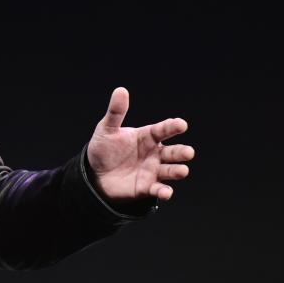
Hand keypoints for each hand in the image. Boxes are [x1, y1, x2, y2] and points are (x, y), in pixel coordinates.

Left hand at [87, 87, 194, 201]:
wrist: (94, 174)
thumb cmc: (104, 148)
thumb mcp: (106, 129)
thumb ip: (116, 112)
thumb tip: (121, 90)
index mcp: (147, 137)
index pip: (163, 130)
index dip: (172, 127)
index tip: (181, 124)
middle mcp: (154, 154)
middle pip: (173, 152)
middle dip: (181, 152)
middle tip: (188, 152)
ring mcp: (152, 171)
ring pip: (170, 170)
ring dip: (177, 171)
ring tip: (182, 170)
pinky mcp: (146, 187)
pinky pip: (158, 190)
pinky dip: (164, 192)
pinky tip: (166, 192)